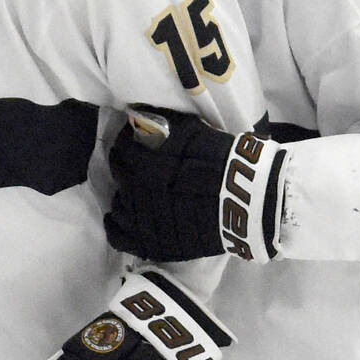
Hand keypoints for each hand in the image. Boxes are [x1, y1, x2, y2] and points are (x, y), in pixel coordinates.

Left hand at [104, 108, 285, 262]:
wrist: (245, 200)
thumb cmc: (221, 162)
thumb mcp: (192, 132)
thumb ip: (162, 125)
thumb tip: (138, 116)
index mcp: (144, 166)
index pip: (123, 151)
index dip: (126, 143)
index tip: (132, 140)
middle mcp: (138, 194)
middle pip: (119, 177)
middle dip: (124, 167)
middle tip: (134, 164)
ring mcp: (144, 222)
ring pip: (118, 206)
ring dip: (123, 196)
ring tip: (134, 192)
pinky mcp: (152, 244)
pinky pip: (119, 237)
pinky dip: (114, 226)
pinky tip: (116, 219)